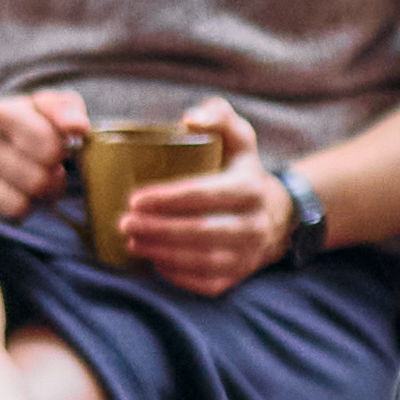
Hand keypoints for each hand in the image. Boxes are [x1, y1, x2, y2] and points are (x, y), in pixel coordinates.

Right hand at [0, 84, 84, 217]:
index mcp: (0, 114)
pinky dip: (21, 212)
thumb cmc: (25, 126)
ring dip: (38, 199)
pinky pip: (5, 218)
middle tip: (52, 171)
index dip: (61, 153)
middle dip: (53, 180)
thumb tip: (78, 127)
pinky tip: (20, 195)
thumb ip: (66, 110)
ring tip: (37, 186)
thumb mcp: (47, 109)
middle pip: (38, 180)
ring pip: (19, 204)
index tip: (60, 149)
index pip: (48, 147)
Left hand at [100, 102, 292, 297]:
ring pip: (202, 260)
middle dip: (157, 229)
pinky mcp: (239, 276)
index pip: (204, 194)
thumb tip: (189, 119)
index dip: (167, 198)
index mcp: (250, 189)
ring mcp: (248, 255)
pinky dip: (177, 275)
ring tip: (131, 240)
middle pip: (200, 231)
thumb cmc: (241, 169)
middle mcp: (254, 225)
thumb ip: (217, 115)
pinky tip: (153, 261)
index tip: (134, 198)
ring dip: (161, 252)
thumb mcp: (237, 136)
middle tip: (123, 222)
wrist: (275, 214)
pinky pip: (206, 283)